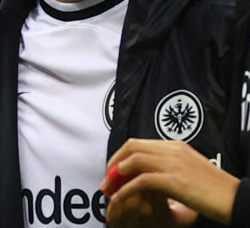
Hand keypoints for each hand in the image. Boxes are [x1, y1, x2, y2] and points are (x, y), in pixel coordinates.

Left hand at [102, 138, 237, 225]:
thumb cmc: (214, 190)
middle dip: (114, 162)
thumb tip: (147, 172)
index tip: (113, 171)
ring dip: (116, 176)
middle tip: (106, 180)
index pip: (138, 143)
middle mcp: (172, 150)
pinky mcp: (175, 180)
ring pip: (133, 161)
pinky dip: (126, 189)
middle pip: (131, 147)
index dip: (121, 156)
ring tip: (109, 190)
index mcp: (175, 145)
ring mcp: (173, 164)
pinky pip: (140, 181)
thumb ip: (169, 165)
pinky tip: (119, 198)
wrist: (236, 199)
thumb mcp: (189, 170)